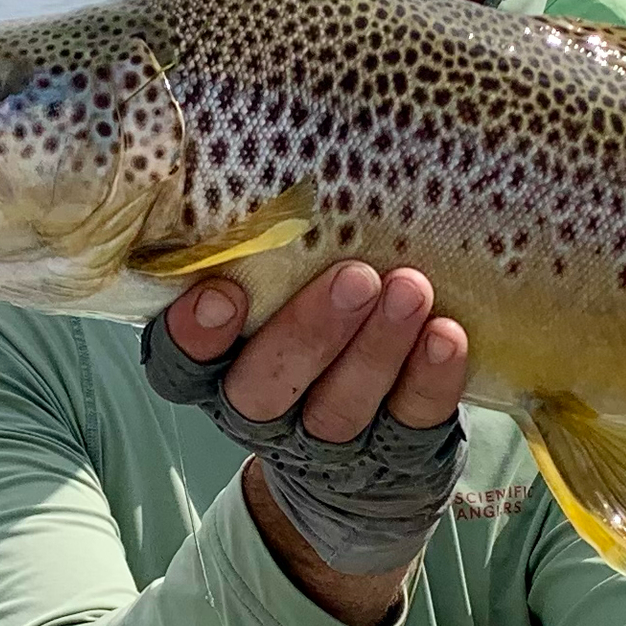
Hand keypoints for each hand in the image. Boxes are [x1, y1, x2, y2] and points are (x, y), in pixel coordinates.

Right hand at [161, 265, 468, 624]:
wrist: (374, 455)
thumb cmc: (321, 339)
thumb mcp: (282, 298)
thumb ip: (277, 259)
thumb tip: (298, 169)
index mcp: (219, 372)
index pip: (180, 364)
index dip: (192, 336)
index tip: (222, 293)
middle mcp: (263, 416)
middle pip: (264, 390)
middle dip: (308, 333)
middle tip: (354, 277)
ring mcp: (328, 448)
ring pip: (339, 409)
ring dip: (376, 349)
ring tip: (410, 291)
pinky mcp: (395, 457)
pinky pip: (411, 420)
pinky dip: (431, 377)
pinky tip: (446, 335)